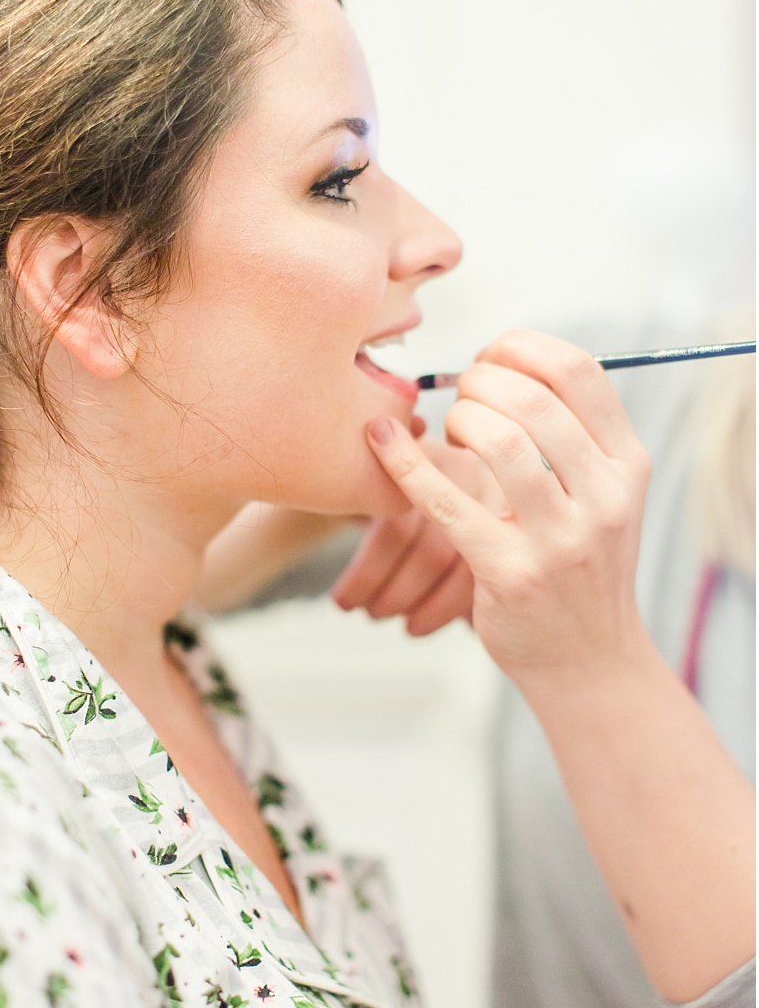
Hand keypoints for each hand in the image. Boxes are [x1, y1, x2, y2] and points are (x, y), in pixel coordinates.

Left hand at [363, 329, 653, 684]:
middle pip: (533, 400)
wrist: (587, 658)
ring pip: (500, 442)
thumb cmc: (578, 564)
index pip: (579, 372)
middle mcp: (603, 497)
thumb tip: (502, 366)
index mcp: (626, 465)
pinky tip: (382, 441)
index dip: (520, 349)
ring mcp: (558, 538)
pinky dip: (406, 463)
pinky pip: (446, 502)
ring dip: (456, 421)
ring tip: (446, 431)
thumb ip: (570, 436)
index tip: (488, 355)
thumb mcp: (602, 496)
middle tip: (458, 395)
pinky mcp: (508, 571)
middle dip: (479, 383)